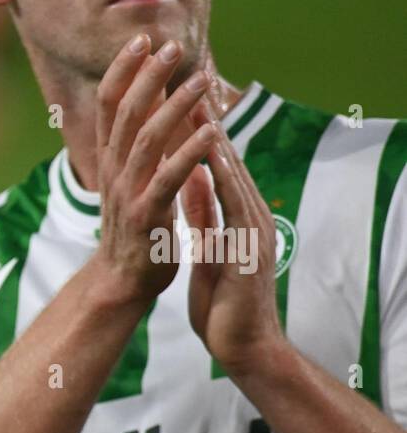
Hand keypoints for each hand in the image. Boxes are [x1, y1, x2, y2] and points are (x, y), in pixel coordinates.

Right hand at [90, 35, 218, 305]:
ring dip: (174, 107)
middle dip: (148, 77)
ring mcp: (127, 193)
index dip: (122, 71)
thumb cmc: (132, 228)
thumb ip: (137, 140)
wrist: (120, 281)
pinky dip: (190, 153)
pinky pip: (168, 179)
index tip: (141, 40)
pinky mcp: (145, 216)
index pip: (109, 105)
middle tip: (171, 45)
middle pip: (125, 113)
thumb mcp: (129, 179)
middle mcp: (112, 171)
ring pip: (146, 140)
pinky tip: (211, 133)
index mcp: (109, 160)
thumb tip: (148, 97)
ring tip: (200, 80)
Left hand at [181, 104, 286, 375]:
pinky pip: (235, 207)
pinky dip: (224, 180)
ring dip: (216, 141)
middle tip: (189, 85)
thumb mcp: (208, 250)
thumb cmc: (224, 304)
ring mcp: (254, 231)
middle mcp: (250, 217)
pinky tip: (211, 158)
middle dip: (208, 124)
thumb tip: (192, 181)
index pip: (216, 168)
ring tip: (199, 107)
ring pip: (234, 176)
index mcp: (236, 218)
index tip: (178, 102)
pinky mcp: (250, 249)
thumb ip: (203, 216)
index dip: (197, 134)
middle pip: (227, 162)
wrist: (244, 347)